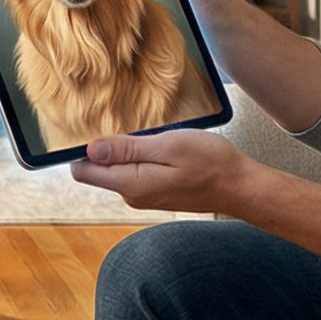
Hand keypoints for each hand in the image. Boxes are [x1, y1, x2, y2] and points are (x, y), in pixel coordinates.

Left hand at [69, 128, 251, 214]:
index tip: (90, 126)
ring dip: (126, 149)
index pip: (83, 171)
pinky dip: (140, 156)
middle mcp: (131, 195)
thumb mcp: (168, 147)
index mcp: (130, 184)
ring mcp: (143, 195)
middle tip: (128, 124)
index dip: (80, 148)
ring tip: (149, 134)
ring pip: (117, 168)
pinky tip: (158, 145)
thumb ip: (127, 150)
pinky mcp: (155, 192)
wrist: (240, 186)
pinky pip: (135, 171)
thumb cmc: (210, 163)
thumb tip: (90, 149)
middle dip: (106, 145)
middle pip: (98, 168)